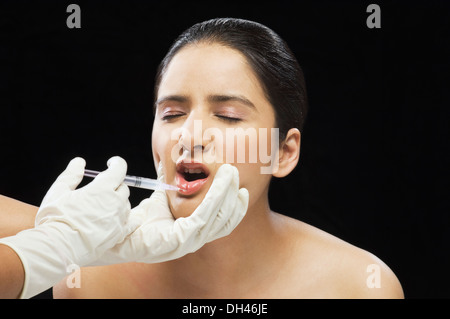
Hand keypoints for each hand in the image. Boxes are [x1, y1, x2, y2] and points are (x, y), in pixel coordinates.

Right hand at [0, 156, 137, 297]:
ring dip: (118, 201)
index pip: (119, 169)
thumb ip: (71, 175)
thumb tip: (79, 162)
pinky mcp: (119, 234)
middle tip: (101, 188)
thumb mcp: (59, 191)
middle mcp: (115, 202)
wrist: (58, 248)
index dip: (117, 163)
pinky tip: (119, 217)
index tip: (111, 163)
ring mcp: (119, 219)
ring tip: (102, 206)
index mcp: (102, 189)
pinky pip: (131, 222)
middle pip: (123, 187)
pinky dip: (127, 217)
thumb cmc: (56, 218)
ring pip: (126, 204)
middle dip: (114, 184)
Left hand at [95, 162, 248, 263]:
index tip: (240, 186)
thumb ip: (174, 183)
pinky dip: (216, 197)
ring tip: (231, 173)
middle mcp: (195, 239)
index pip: (223, 221)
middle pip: (226, 219)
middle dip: (234, 195)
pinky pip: (205, 216)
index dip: (235, 205)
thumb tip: (179, 162)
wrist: (117, 230)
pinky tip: (221, 182)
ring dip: (228, 192)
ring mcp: (190, 242)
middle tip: (235, 172)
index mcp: (193, 232)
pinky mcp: (182, 239)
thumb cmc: (140, 217)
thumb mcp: (163, 197)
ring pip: (220, 216)